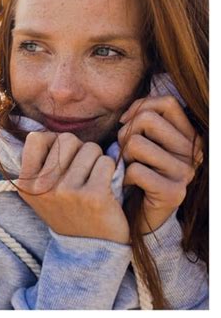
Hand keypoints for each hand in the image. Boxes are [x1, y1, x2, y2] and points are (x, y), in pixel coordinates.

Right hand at [17, 132, 129, 243]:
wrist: (90, 250)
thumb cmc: (68, 210)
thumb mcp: (41, 190)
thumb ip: (41, 160)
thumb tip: (48, 129)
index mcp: (26, 184)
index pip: (36, 138)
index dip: (53, 144)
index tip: (60, 160)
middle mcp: (42, 187)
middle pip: (66, 139)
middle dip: (79, 150)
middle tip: (81, 171)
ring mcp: (67, 192)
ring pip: (90, 148)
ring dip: (96, 160)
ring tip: (93, 180)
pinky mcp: (94, 196)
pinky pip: (106, 161)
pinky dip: (111, 170)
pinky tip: (106, 187)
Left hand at [118, 95, 202, 233]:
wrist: (139, 214)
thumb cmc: (137, 170)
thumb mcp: (142, 139)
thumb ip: (141, 119)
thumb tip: (126, 116)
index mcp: (189, 136)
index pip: (166, 103)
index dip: (140, 107)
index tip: (126, 122)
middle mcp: (192, 153)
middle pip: (147, 119)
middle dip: (126, 133)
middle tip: (126, 153)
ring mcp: (185, 173)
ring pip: (136, 143)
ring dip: (124, 156)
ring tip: (129, 168)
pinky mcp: (173, 192)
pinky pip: (135, 170)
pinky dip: (124, 176)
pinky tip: (130, 184)